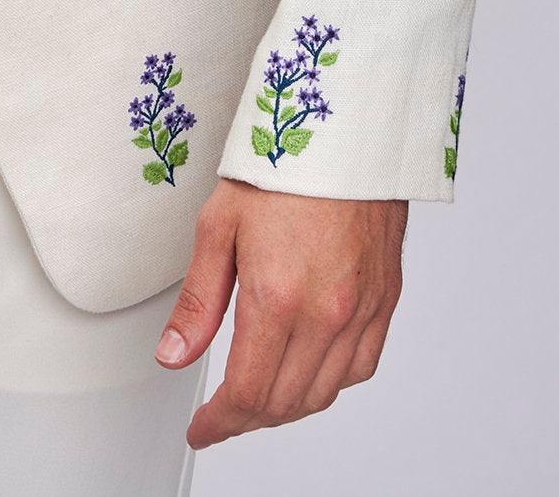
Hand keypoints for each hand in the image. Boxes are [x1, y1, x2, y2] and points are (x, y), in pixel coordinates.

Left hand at [154, 179, 405, 446]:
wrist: (345, 130)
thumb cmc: (282, 165)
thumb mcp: (218, 225)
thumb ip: (198, 301)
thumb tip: (174, 355)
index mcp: (278, 296)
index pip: (248, 393)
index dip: (220, 422)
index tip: (203, 428)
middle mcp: (326, 313)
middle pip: (285, 403)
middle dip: (247, 418)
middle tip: (222, 414)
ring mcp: (361, 311)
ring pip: (324, 394)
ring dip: (287, 407)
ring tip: (258, 397)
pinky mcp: (385, 302)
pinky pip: (360, 368)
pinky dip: (330, 383)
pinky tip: (308, 370)